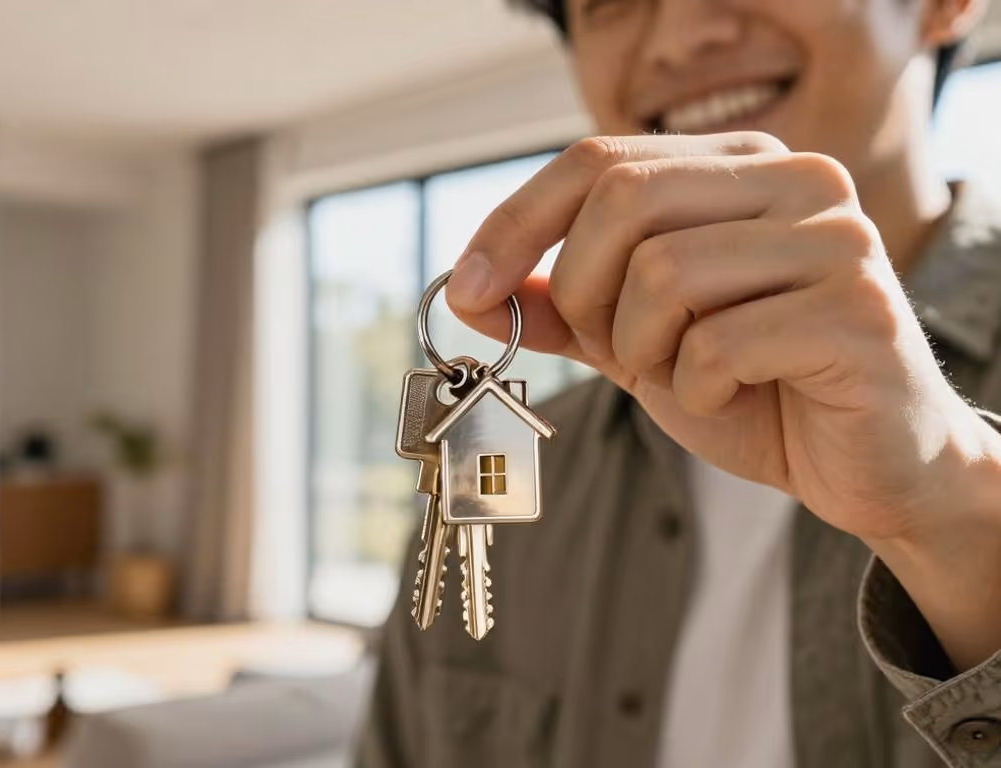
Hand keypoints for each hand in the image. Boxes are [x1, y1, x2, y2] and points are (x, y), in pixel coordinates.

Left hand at [448, 133, 1000, 663]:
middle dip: (584, 294)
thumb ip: (562, 306)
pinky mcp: (859, 312)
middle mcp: (799, 180)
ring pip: (663, 272)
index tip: (466, 288)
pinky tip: (733, 399)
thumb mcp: (636, 340)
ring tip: (685, 375)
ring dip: (643, 349)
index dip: (516, 225)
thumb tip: (466, 289)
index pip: (598, 160)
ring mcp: (838, 241)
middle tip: (612, 352)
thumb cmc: (755, 391)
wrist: (866, 466)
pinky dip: (697, 390)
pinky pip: (718, 344)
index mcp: (742, 166)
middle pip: (623, 201)